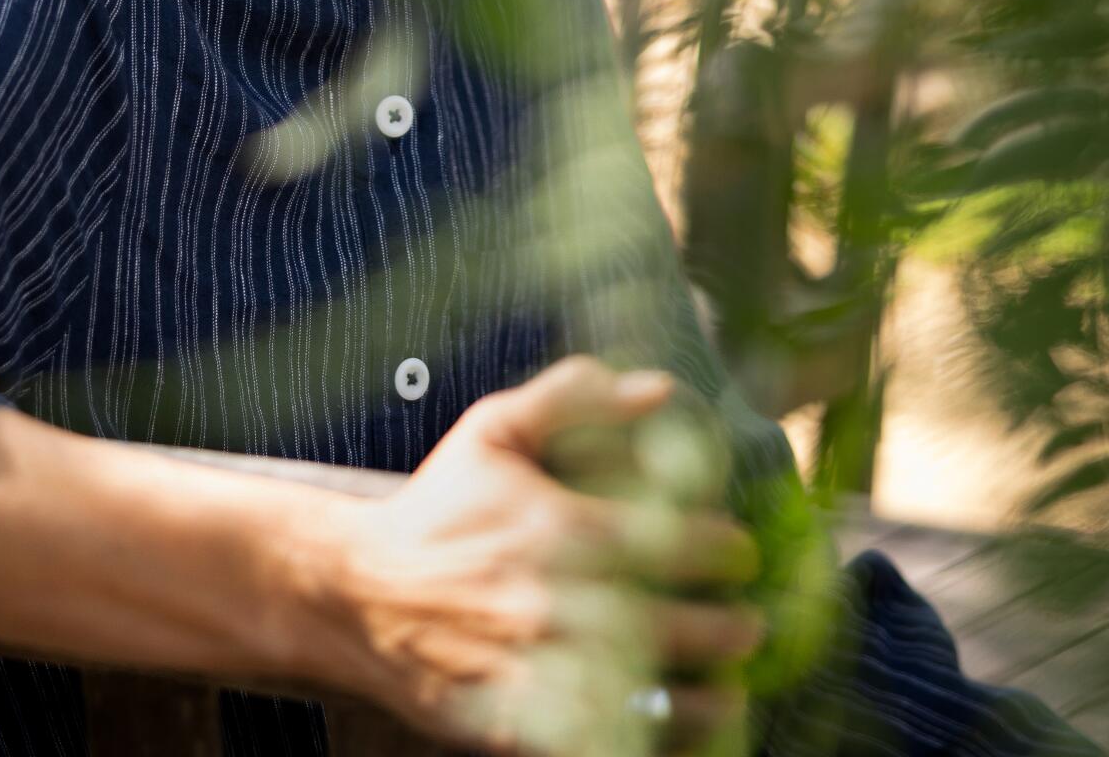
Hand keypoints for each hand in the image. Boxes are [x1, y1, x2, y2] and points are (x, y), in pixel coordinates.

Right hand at [306, 355, 763, 753]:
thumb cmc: (438, 509)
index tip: (737, 551)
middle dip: (733, 626)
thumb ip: (573, 398)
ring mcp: (548, 676)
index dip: (727, 550)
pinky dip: (660, 739)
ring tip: (729, 684)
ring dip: (714, 695)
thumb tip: (659, 388)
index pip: (682, 546)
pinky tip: (677, 723)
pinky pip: (620, 745)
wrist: (361, 595)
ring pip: (667, 701)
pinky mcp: (529, 731)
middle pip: (688, 629)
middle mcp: (563, 607)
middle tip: (747, 619)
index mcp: (562, 531)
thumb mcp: (493, 432)